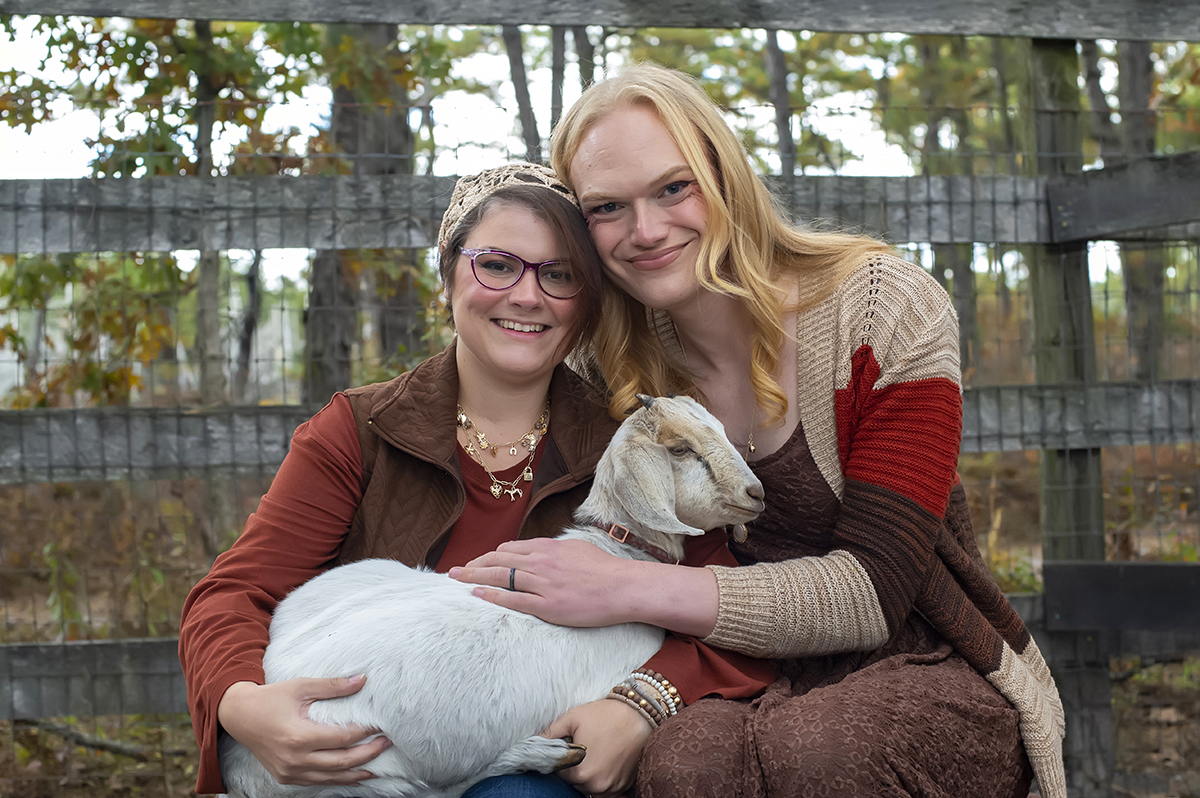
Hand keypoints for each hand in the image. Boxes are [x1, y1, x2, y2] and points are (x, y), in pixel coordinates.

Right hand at [217, 676, 391, 786]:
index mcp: (299, 736)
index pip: (342, 738)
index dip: (365, 733)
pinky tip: (352, 776)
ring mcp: (289, 772)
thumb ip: (333, 686)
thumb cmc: (271, 698)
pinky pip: (316, 783)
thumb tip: (362, 680)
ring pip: (331, 778)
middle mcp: (294, 759)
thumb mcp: (301, 687)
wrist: (239, 716)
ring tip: (377, 767)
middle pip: (341, 762)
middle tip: (386, 744)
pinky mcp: (285, 777)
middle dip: (368, 754)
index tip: (381, 726)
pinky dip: (336, 780)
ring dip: (356, 773)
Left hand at [448, 537, 720, 636]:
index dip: (488, 555)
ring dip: (474, 577)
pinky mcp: (547, 605)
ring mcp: (543, 584)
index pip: (509, 548)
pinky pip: (513, 600)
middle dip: (472, 565)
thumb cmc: (604, 569)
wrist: (623, 587)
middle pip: (497, 560)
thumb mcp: (577, 549)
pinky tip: (477, 595)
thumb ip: (555, 549)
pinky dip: (492, 596)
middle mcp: (541, 562)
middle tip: (453, 572)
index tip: (476, 561)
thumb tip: (541, 549)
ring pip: (500, 577)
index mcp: (548, 548)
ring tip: (456, 580)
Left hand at [544, 699, 651, 797]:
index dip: (562, 759)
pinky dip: (602, 778)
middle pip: (575, 783)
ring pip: (590, 787)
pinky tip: (605, 760)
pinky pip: (606, 789)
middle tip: (583, 746)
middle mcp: (597, 785)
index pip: (560, 774)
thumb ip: (551, 733)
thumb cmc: (606, 714)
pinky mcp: (624, 785)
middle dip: (575, 768)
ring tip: (595, 752)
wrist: (640, 713)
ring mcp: (612, 787)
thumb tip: (534, 742)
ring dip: (588, 775)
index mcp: (581, 773)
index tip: (568, 747)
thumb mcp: (573, 717)